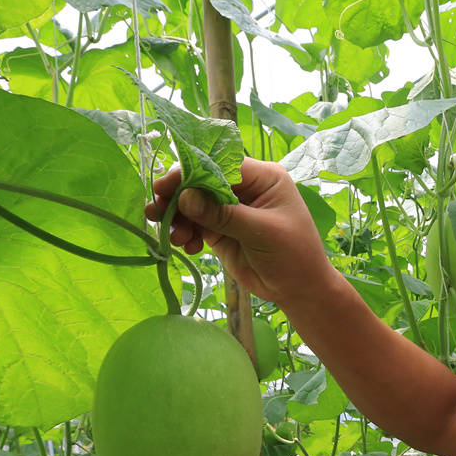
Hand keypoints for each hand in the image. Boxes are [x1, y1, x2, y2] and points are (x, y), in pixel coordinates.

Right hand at [145, 158, 334, 303]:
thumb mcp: (262, 232)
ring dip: (178, 219)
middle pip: (201, 182)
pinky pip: (195, 225)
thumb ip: (224, 215)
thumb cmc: (294, 256)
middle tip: (156, 212)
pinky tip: (189, 247)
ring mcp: (231, 209)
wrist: (300, 291)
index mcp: (262, 177)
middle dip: (178, 197)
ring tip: (177, 238)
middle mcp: (244, 188)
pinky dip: (186, 234)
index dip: (190, 172)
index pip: (220, 164)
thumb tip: (185, 197)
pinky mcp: (221, 230)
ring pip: (193, 204)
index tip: (164, 186)